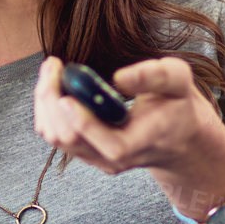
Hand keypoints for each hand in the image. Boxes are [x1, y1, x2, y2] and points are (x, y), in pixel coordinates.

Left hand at [33, 55, 224, 217]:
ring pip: (56, 137)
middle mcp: (114, 159)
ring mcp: (95, 158)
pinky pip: (54, 134)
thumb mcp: (179, 82)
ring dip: (45, 102)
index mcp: (142, 144)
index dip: (85, 122)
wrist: (176, 136)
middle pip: (71, 139)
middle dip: (54, 100)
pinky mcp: (82, 151)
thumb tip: (119, 78)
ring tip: (52, 70)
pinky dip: (46, 108)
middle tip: (54, 65)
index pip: (110, 145)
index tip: (67, 94)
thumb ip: (155, 75)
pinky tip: (54, 85)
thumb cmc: (177, 106)